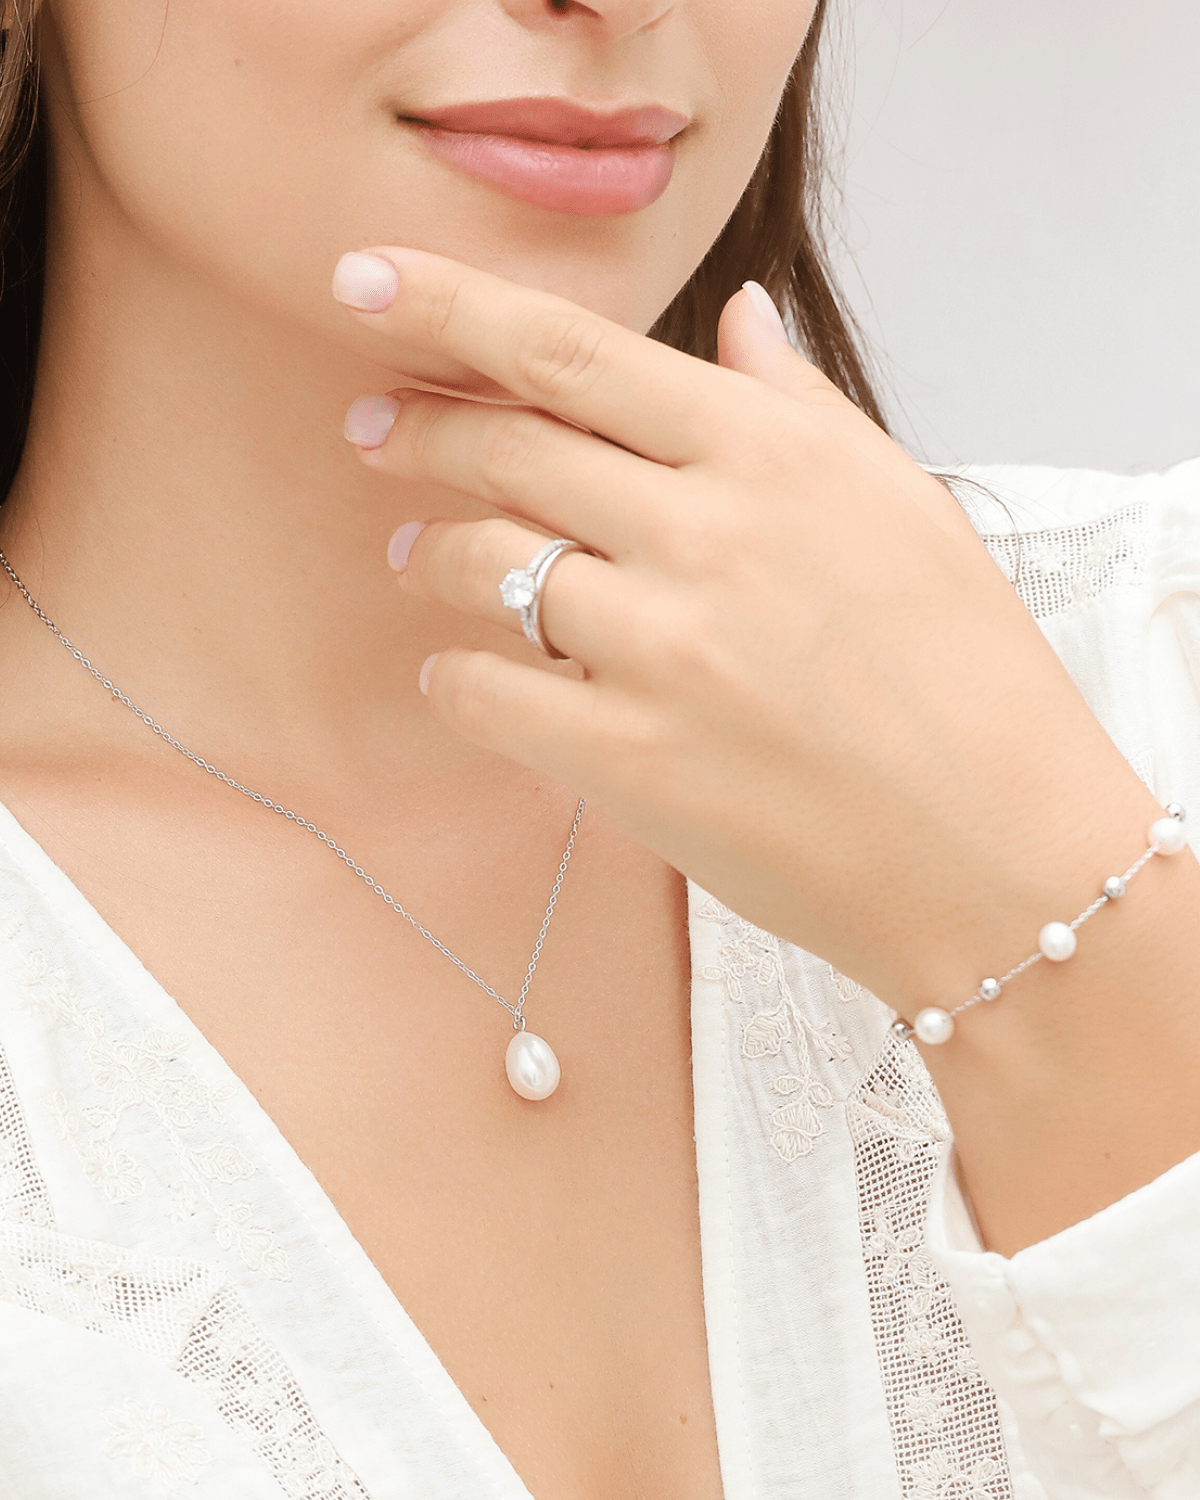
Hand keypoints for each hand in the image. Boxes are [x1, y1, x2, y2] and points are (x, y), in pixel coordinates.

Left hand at [334, 247, 1156, 1016]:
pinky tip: (461, 673)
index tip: (365, 284)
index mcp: (770, 452)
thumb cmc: (963, 674)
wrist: (999, 849)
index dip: (446, 304)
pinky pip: (484, 692)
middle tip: (376, 433)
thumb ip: (800, 403)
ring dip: (428, 554)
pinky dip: (453, 676)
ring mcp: (664, 647)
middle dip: (420, 430)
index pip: (570, 349)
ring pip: (483, 563)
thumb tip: (737, 319)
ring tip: (417, 557)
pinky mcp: (630, 760)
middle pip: (507, 446)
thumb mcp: (902, 504)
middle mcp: (707, 532)